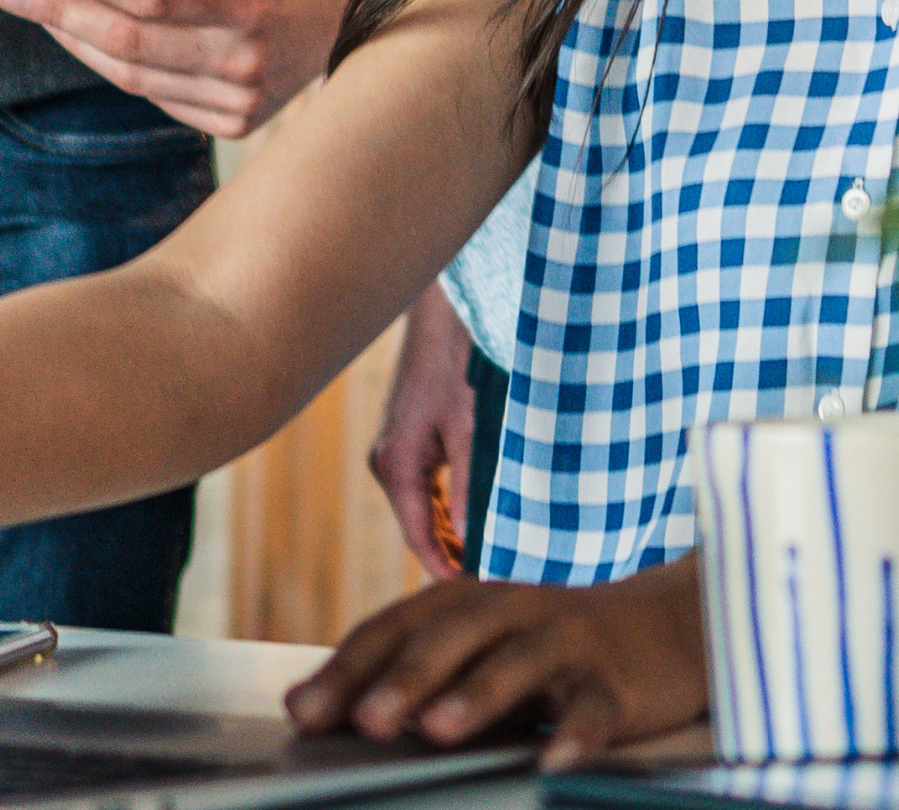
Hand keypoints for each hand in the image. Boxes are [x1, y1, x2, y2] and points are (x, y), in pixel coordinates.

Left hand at [0, 0, 375, 138]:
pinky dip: (118, 70)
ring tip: (41, 15)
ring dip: (78, 44)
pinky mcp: (232, 125)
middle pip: (129, 42)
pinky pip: (156, 98)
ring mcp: (238, 100)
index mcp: (246, 6)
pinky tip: (89, 46)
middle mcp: (242, 60)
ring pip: (133, 78)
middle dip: (61, 14)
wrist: (343, 18)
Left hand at [285, 563, 705, 766]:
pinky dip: (578, 735)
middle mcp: (516, 611)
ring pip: (523, 662)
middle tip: (364, 720)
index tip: (304, 712)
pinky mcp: (620, 682)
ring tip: (439, 730)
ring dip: (479, 693)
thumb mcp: (480, 647)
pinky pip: (597, 709)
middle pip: (456, 636)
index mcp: (470, 601)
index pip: (399, 627)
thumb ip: (409, 671)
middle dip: (407, 677)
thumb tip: (311, 708)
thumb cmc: (552, 646)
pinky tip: (554, 762)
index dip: (350, 667)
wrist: (670, 626)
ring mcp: (571, 643)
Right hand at [369, 287, 485, 582]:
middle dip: (461, 550)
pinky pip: (438, 484)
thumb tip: (474, 541)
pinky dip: (462, 500)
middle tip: (506, 571)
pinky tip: (495, 505)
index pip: (419, 538)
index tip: (483, 591)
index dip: (450, 569)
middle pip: (426, 527)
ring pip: (433, 507)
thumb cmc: (457, 359)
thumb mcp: (470, 426)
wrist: (448, 307)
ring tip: (507, 544)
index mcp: (396, 465)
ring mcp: (403, 450)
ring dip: (464, 525)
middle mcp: (392, 463)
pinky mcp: (418, 436)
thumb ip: (470, 485)